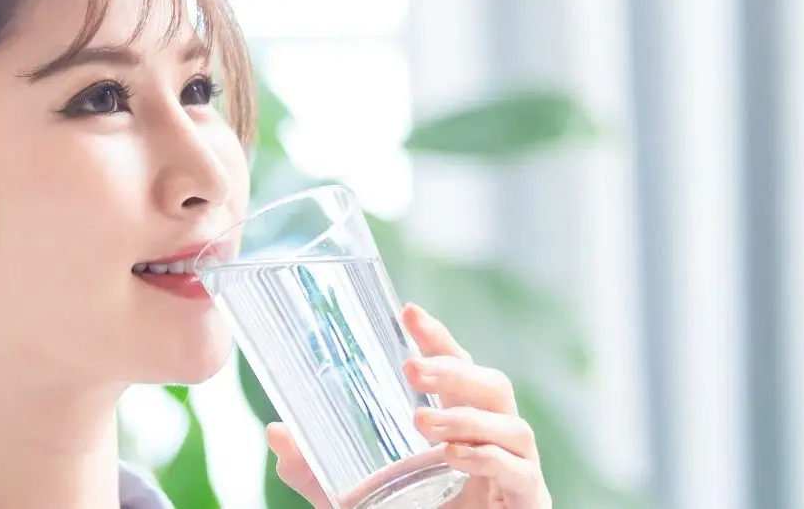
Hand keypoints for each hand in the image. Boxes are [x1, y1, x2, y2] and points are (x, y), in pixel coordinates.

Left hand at [266, 304, 552, 508]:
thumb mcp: (350, 495)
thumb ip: (313, 468)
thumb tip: (275, 431)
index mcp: (459, 423)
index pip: (456, 367)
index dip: (437, 338)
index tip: (408, 313)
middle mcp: (493, 438)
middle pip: (491, 384)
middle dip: (453, 370)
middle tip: (412, 369)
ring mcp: (516, 468)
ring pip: (511, 424)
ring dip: (465, 417)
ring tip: (422, 421)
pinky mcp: (528, 500)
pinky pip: (519, 471)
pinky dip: (487, 459)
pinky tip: (455, 456)